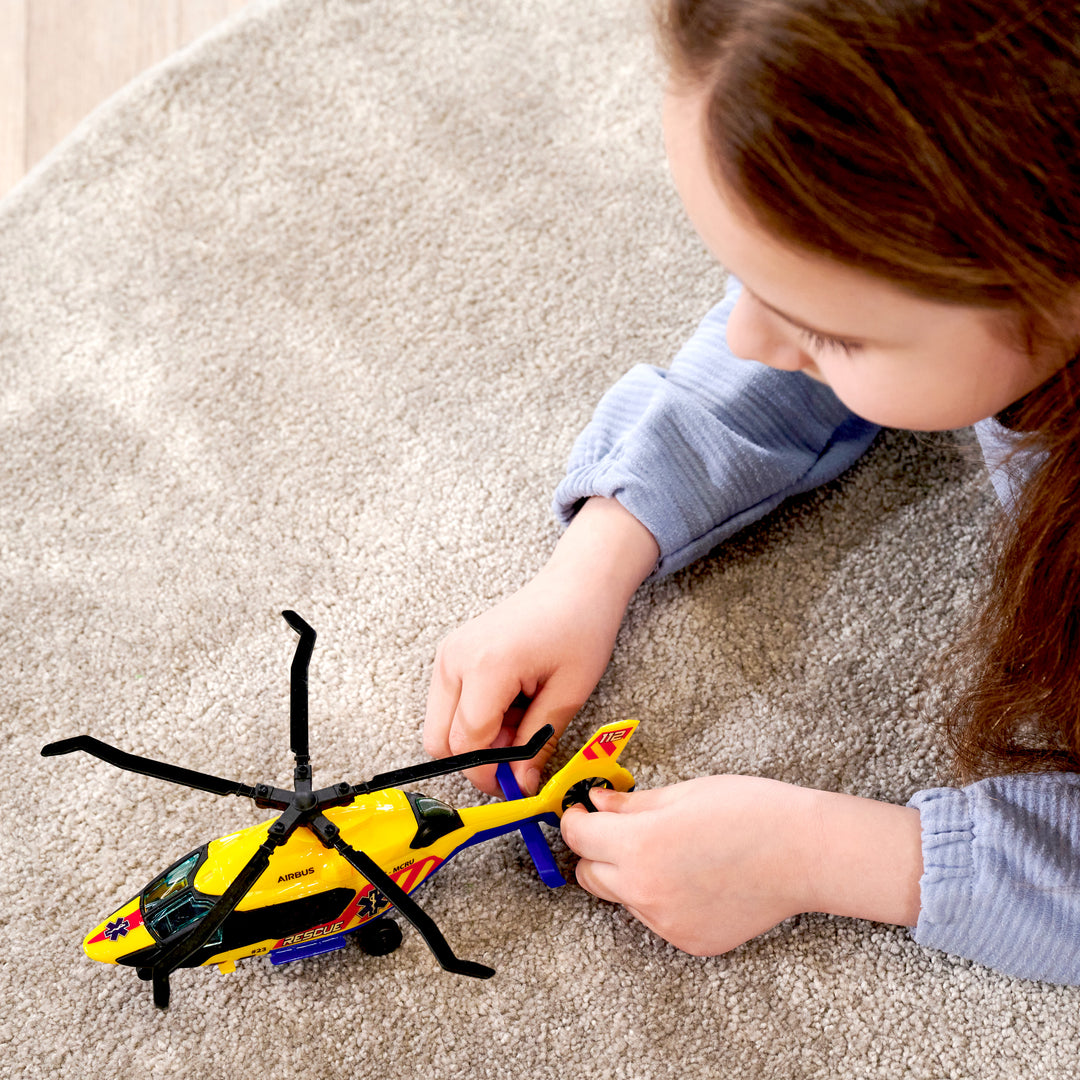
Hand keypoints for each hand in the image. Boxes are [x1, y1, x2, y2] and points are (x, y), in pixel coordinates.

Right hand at [424, 498, 659, 796]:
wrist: (575, 585)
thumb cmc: (580, 629)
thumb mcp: (568, 694)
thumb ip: (538, 744)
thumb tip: (519, 787)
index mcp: (487, 666)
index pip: (469, 743)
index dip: (491, 773)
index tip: (518, 786)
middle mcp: (455, 659)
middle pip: (441, 741)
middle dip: (478, 761)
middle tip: (520, 758)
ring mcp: (447, 655)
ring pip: (440, 727)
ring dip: (475, 741)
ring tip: (520, 724)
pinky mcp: (449, 655)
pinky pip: (447, 707)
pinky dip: (473, 721)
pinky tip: (509, 708)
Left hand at [561, 777, 922, 954]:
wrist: (805, 853)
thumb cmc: (749, 810)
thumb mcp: (683, 793)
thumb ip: (632, 804)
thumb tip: (596, 803)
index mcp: (638, 845)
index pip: (577, 836)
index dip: (576, 819)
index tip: (583, 810)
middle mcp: (645, 890)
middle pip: (589, 874)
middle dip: (597, 850)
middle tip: (621, 830)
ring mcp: (667, 922)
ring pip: (623, 898)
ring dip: (628, 876)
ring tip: (670, 852)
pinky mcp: (689, 941)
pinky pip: (656, 918)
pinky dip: (662, 898)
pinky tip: (695, 877)